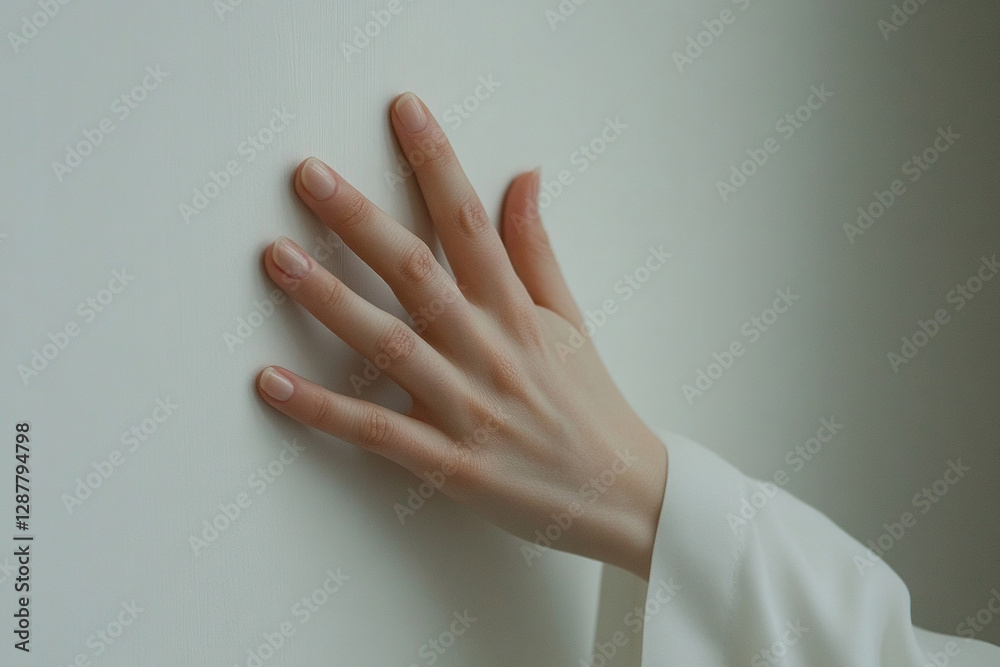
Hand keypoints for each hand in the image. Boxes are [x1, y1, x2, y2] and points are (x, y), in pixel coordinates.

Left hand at [255, 92, 667, 579]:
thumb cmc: (591, 404)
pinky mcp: (448, 461)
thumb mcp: (570, 319)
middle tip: (307, 175)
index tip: (405, 111)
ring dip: (328, 300)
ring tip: (276, 258)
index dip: (437, 163)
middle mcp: (489, 350)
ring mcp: (467, 406)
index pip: (472, 223)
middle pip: (416, 273)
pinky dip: (322, 408)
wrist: (622, 495)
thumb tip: (524, 177)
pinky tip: (271, 381)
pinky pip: (376, 430)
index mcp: (518, 312)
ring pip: (389, 344)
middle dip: (359, 220)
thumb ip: (537, 249)